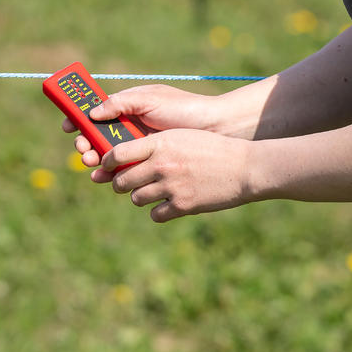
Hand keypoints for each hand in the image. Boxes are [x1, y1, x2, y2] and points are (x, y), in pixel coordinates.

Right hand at [61, 84, 219, 168]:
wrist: (214, 130)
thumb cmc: (184, 109)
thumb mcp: (151, 100)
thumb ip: (121, 103)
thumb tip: (93, 112)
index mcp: (128, 107)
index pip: (97, 112)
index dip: (80, 118)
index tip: (68, 126)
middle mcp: (130, 126)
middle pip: (97, 136)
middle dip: (85, 143)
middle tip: (82, 150)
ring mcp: (138, 146)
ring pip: (108, 156)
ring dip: (95, 161)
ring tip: (92, 165)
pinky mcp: (148, 164)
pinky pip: (123, 170)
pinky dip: (110, 174)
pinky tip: (104, 178)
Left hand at [92, 129, 254, 221]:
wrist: (244, 167)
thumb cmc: (213, 148)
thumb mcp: (182, 137)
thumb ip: (155, 145)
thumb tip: (127, 155)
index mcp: (160, 143)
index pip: (118, 153)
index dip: (107, 161)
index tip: (106, 165)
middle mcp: (162, 164)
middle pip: (122, 180)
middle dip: (120, 183)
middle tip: (125, 183)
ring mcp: (171, 186)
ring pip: (136, 198)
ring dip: (140, 196)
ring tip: (151, 191)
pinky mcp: (182, 205)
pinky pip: (155, 214)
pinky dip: (158, 211)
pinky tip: (167, 204)